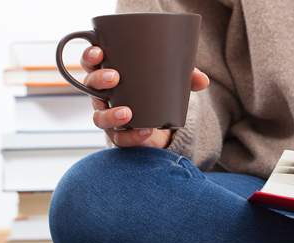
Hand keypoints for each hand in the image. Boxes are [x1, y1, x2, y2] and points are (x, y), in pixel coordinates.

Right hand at [81, 46, 209, 147]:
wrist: (160, 124)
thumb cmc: (156, 93)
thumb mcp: (171, 82)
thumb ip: (186, 78)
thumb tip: (203, 80)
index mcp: (109, 74)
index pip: (91, 62)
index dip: (90, 56)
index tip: (98, 52)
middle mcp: (103, 95)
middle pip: (91, 86)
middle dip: (99, 80)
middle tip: (114, 77)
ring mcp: (108, 116)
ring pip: (99, 116)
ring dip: (110, 114)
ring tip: (127, 113)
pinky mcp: (119, 136)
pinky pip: (119, 138)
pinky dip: (131, 136)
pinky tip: (144, 131)